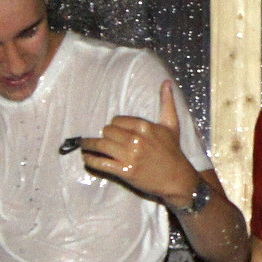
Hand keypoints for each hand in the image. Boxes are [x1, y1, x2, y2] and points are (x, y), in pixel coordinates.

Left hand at [80, 80, 198, 206]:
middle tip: (103, 141)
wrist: (177, 179)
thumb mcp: (171, 125)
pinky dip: (91, 160)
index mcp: (144, 126)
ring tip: (84, 146)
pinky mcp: (125, 171)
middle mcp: (136, 139)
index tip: (114, 132)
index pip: (117, 120)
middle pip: (107, 132)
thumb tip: (166, 82)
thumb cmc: (173, 151)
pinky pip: (101, 163)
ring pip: (101, 145)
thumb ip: (167, 102)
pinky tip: (86, 158)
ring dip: (89, 146)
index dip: (114, 126)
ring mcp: (129, 156)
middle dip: (104, 136)